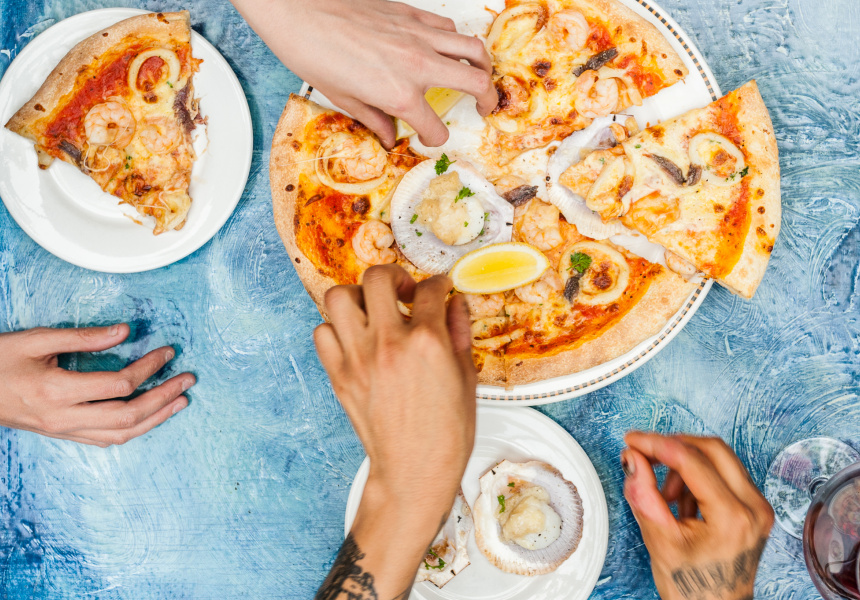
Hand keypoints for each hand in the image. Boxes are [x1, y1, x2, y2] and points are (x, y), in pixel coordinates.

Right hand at [0, 325, 194, 446]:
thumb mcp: (35, 340)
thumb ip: (83, 337)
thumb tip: (125, 331)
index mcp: (57, 391)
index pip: (119, 384)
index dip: (148, 367)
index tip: (167, 352)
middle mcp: (64, 418)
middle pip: (128, 415)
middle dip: (164, 396)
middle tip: (188, 379)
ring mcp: (64, 431)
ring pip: (121, 434)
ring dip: (157, 418)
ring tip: (181, 401)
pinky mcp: (64, 435)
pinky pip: (106, 439)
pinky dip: (134, 429)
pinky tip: (151, 417)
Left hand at [231, 0, 496, 147]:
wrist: (299, 10)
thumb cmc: (312, 53)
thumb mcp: (343, 99)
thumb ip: (375, 120)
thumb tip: (390, 136)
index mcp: (400, 95)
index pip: (435, 128)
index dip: (433, 139)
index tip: (426, 137)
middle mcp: (417, 65)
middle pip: (476, 83)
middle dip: (487, 100)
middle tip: (485, 108)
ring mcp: (418, 36)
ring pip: (473, 50)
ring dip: (482, 67)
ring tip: (479, 77)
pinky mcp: (411, 14)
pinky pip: (448, 27)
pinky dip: (454, 40)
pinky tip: (444, 48)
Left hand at [314, 265, 475, 598]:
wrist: (413, 471)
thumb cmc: (445, 433)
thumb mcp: (466, 378)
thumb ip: (458, 334)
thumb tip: (453, 305)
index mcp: (427, 342)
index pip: (430, 289)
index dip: (438, 285)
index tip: (438, 291)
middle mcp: (388, 343)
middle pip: (378, 278)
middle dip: (395, 276)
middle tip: (403, 292)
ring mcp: (358, 358)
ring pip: (340, 297)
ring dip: (359, 296)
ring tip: (374, 311)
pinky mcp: (339, 375)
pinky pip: (322, 332)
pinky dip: (337, 329)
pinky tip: (356, 339)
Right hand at [622, 433, 773, 599]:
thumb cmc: (692, 587)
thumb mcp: (659, 540)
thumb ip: (643, 494)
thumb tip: (633, 458)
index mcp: (733, 517)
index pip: (691, 460)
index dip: (656, 444)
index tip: (633, 441)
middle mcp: (754, 508)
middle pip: (712, 448)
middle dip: (672, 446)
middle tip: (644, 453)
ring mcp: (758, 507)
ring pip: (719, 457)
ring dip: (685, 463)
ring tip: (666, 495)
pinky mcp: (754, 508)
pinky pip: (725, 473)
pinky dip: (697, 476)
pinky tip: (682, 502)